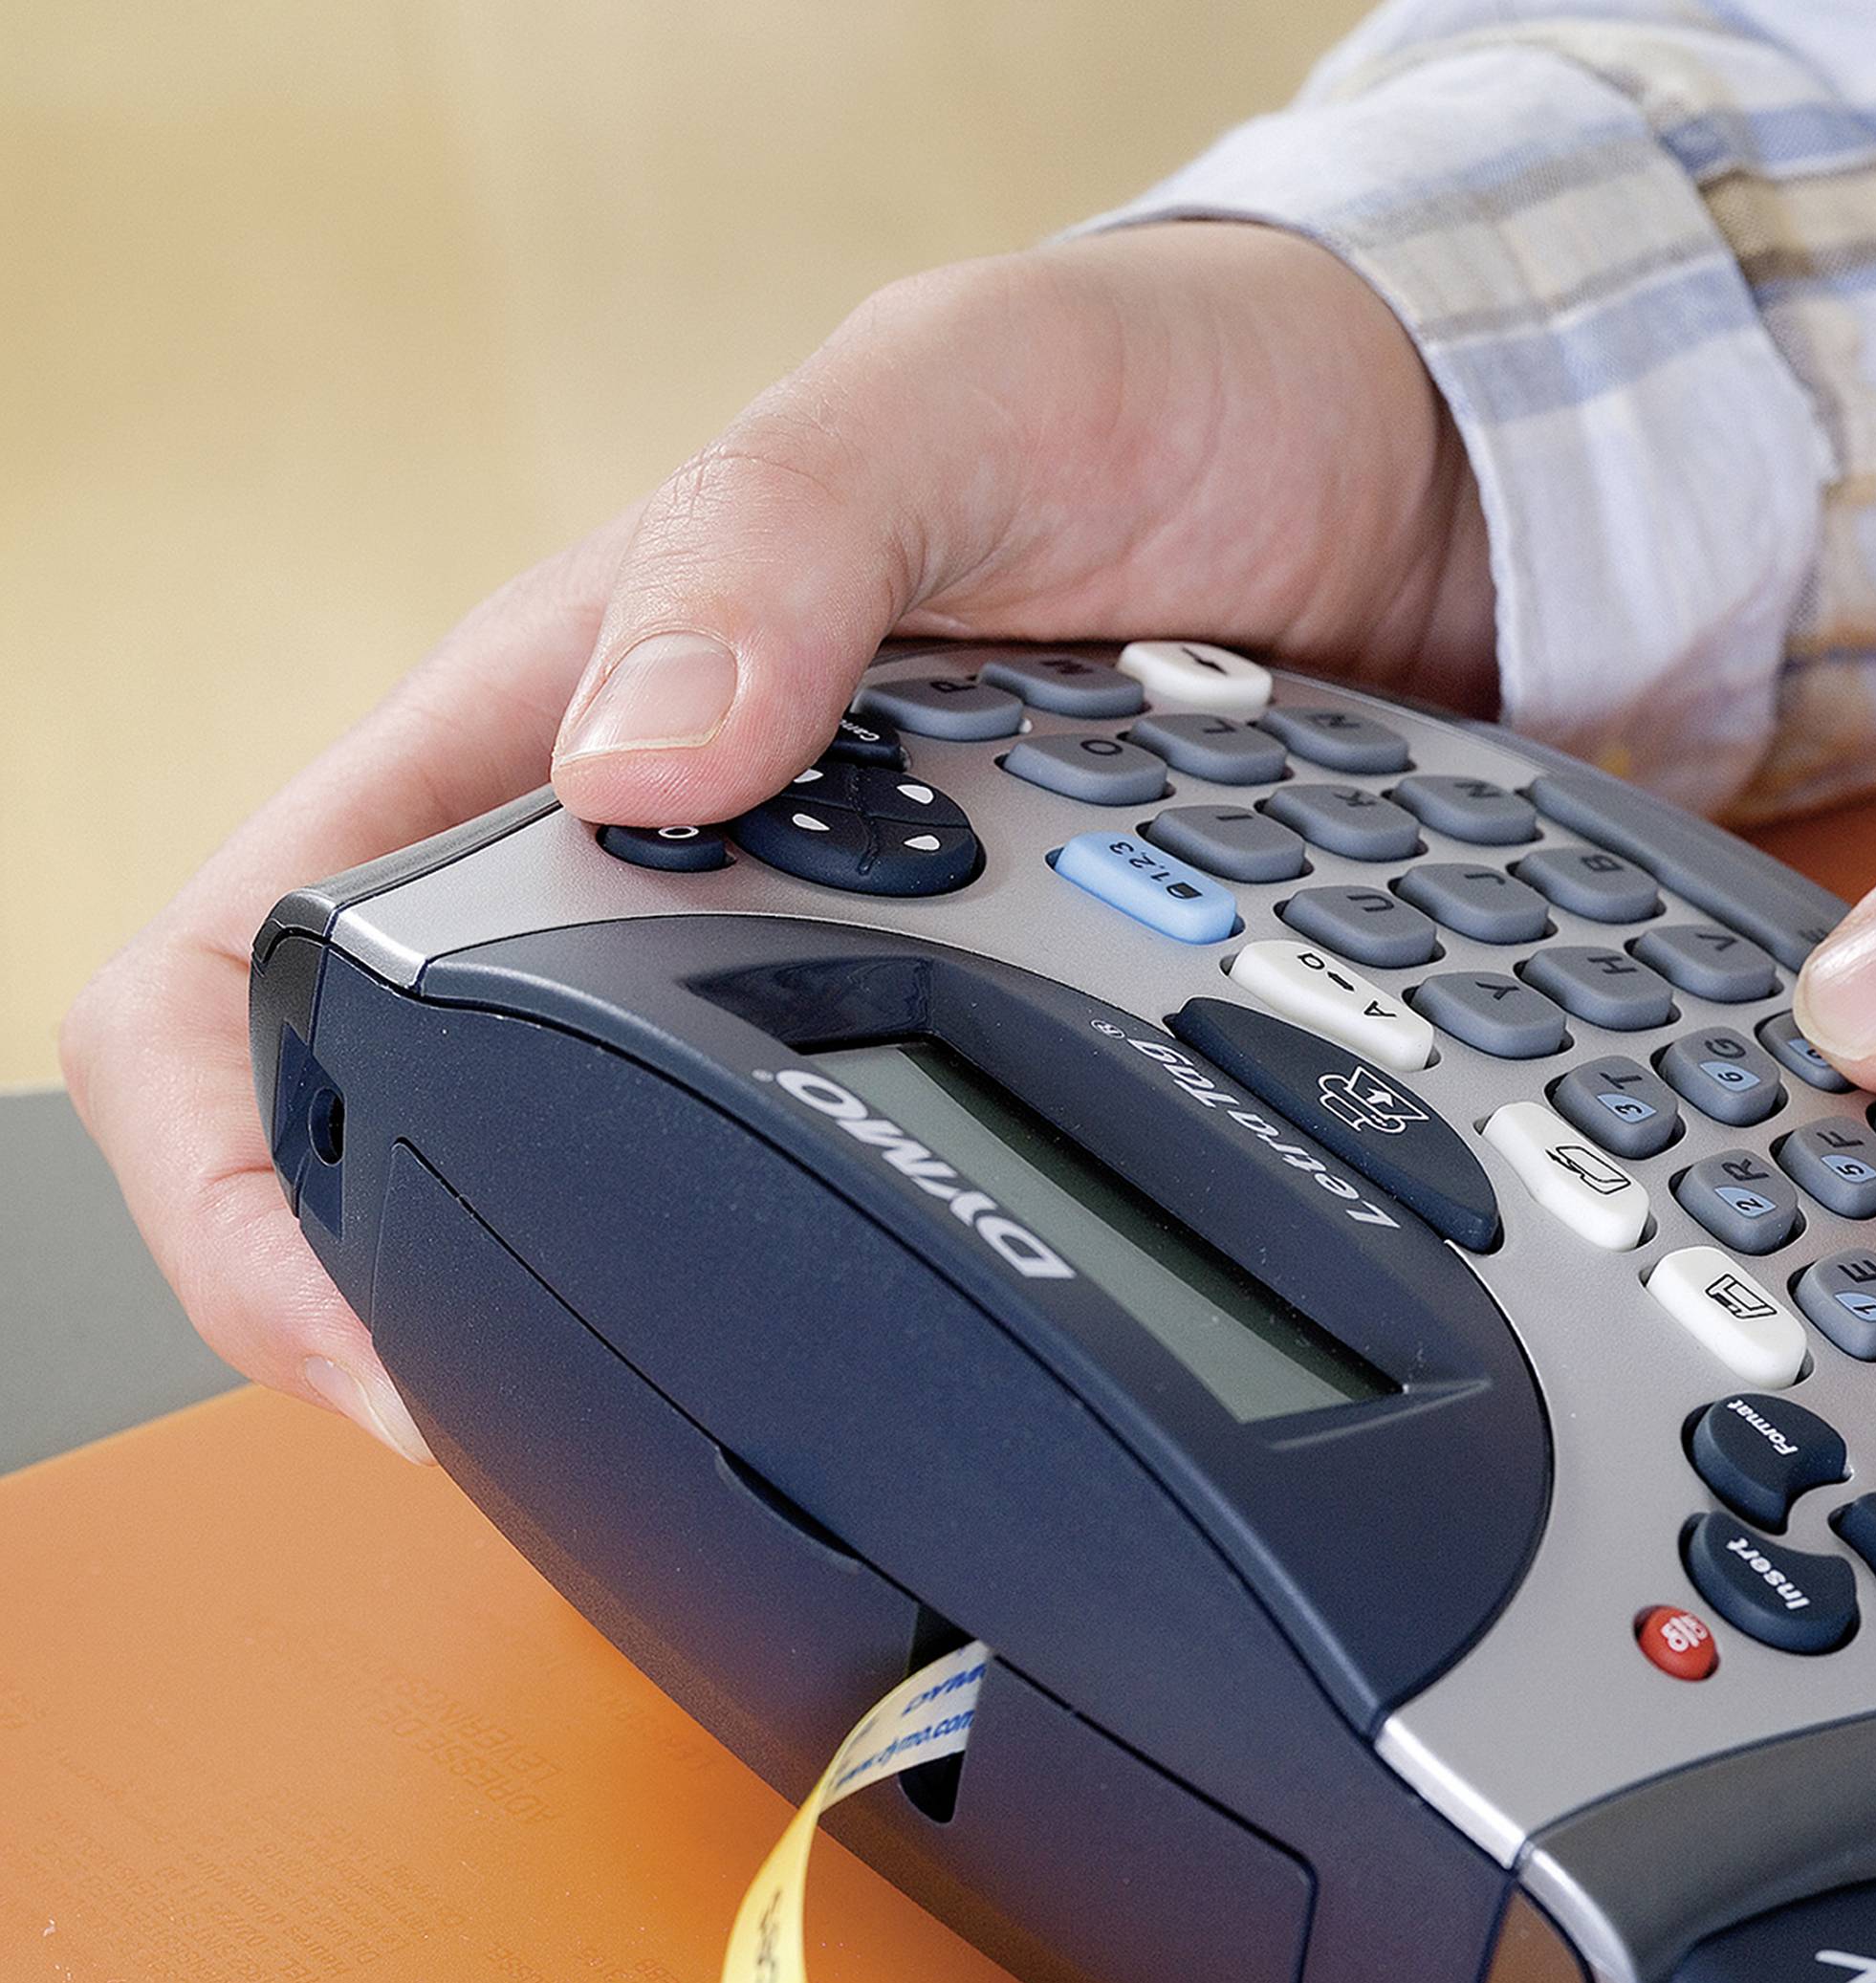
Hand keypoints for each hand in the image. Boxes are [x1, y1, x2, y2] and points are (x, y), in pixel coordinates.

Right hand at [61, 224, 1492, 1456]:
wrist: (1373, 481)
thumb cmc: (1138, 393)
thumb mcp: (945, 405)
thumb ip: (780, 547)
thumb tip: (631, 764)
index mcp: (550, 727)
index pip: (245, 965)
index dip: (236, 1178)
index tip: (358, 1344)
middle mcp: (656, 875)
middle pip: (431, 1144)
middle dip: (479, 1309)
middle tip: (631, 1430)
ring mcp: (813, 964)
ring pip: (672, 1193)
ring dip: (730, 1293)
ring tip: (848, 1362)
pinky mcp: (974, 1021)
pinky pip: (903, 1176)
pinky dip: (936, 1236)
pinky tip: (1005, 1281)